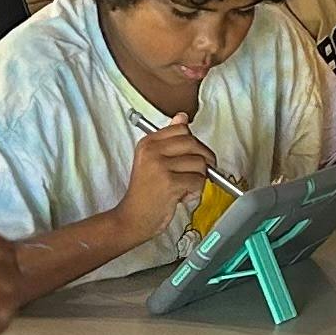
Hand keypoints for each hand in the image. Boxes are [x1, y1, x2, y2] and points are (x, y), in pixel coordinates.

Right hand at [113, 119, 216, 243]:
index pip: (182, 129)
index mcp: (148, 143)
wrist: (132, 218)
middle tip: (197, 174)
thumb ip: (169, 139)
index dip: (194, 145)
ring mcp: (161, 166)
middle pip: (194, 144)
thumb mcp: (152, 161)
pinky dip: (196, 192)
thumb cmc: (145, 192)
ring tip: (185, 188)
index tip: (192, 157)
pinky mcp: (170, 183)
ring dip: (199, 179)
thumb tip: (183, 116)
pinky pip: (198, 181)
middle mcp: (153, 151)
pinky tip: (183, 196)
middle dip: (202, 160)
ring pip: (200, 164)